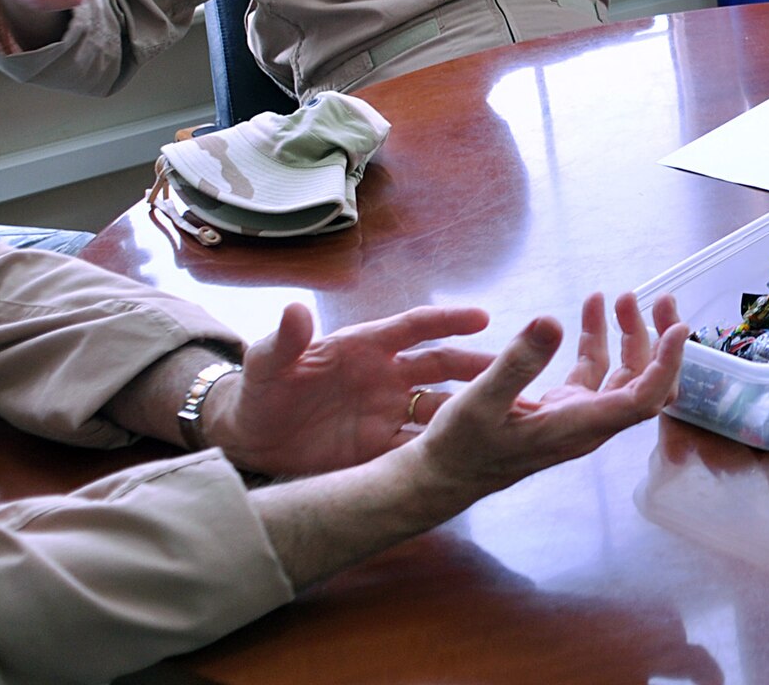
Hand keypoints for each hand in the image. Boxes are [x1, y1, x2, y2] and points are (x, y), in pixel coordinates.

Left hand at [204, 302, 494, 476]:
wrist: (249, 440)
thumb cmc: (260, 390)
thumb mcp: (265, 365)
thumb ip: (284, 341)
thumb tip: (295, 310)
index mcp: (365, 346)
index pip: (415, 327)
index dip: (448, 321)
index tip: (483, 319)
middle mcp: (387, 376)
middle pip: (443, 367)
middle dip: (479, 370)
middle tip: (518, 375)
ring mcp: (389, 412)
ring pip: (443, 408)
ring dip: (474, 410)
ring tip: (509, 419)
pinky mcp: (382, 448)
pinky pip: (422, 448)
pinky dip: (448, 450)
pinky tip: (473, 457)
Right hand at [411, 292, 687, 502]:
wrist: (442, 476)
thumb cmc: (460, 448)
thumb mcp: (481, 402)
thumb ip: (517, 363)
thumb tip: (551, 320)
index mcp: (580, 426)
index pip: (643, 399)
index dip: (667, 364)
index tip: (679, 327)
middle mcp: (590, 422)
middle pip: (645, 383)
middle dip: (659, 340)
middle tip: (659, 298)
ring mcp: (579, 414)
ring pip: (623, 374)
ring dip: (629, 335)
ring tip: (618, 296)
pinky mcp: (564, 406)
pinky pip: (594, 370)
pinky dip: (597, 339)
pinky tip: (590, 309)